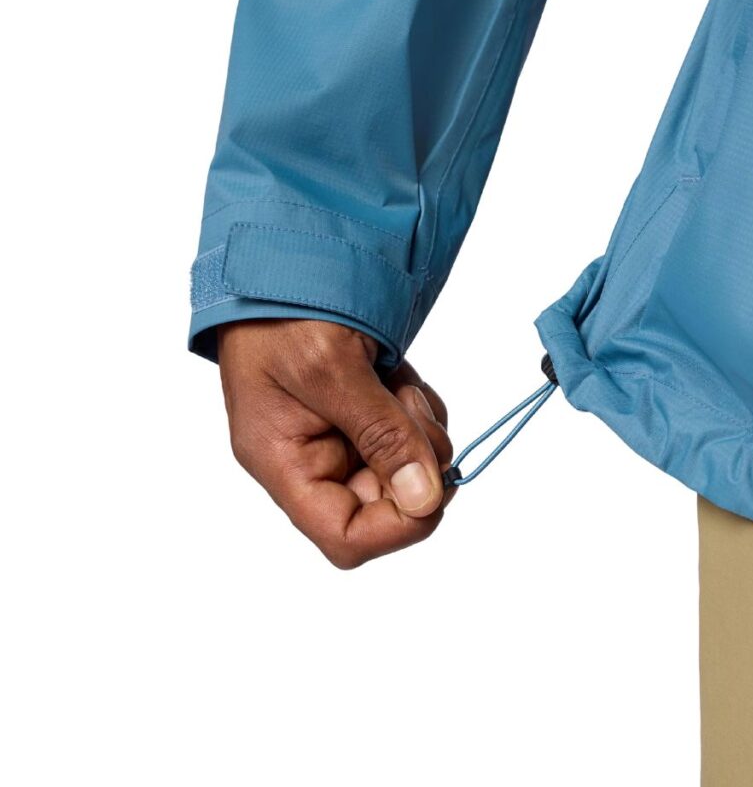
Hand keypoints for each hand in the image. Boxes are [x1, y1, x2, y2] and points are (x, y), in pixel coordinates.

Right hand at [217, 319, 453, 567]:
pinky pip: (409, 431)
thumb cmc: (282, 309)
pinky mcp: (361, 410)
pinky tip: (398, 373)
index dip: (397, 525)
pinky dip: (417, 407)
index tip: (429, 484)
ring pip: (408, 465)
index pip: (346, 537)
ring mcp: (339, 435)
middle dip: (416, 459)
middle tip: (409, 404)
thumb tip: (425, 499)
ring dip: (419, 428)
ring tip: (397, 381)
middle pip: (387, 502)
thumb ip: (381, 434)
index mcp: (284, 462)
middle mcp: (312, 459)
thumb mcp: (331, 369)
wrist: (282, 257)